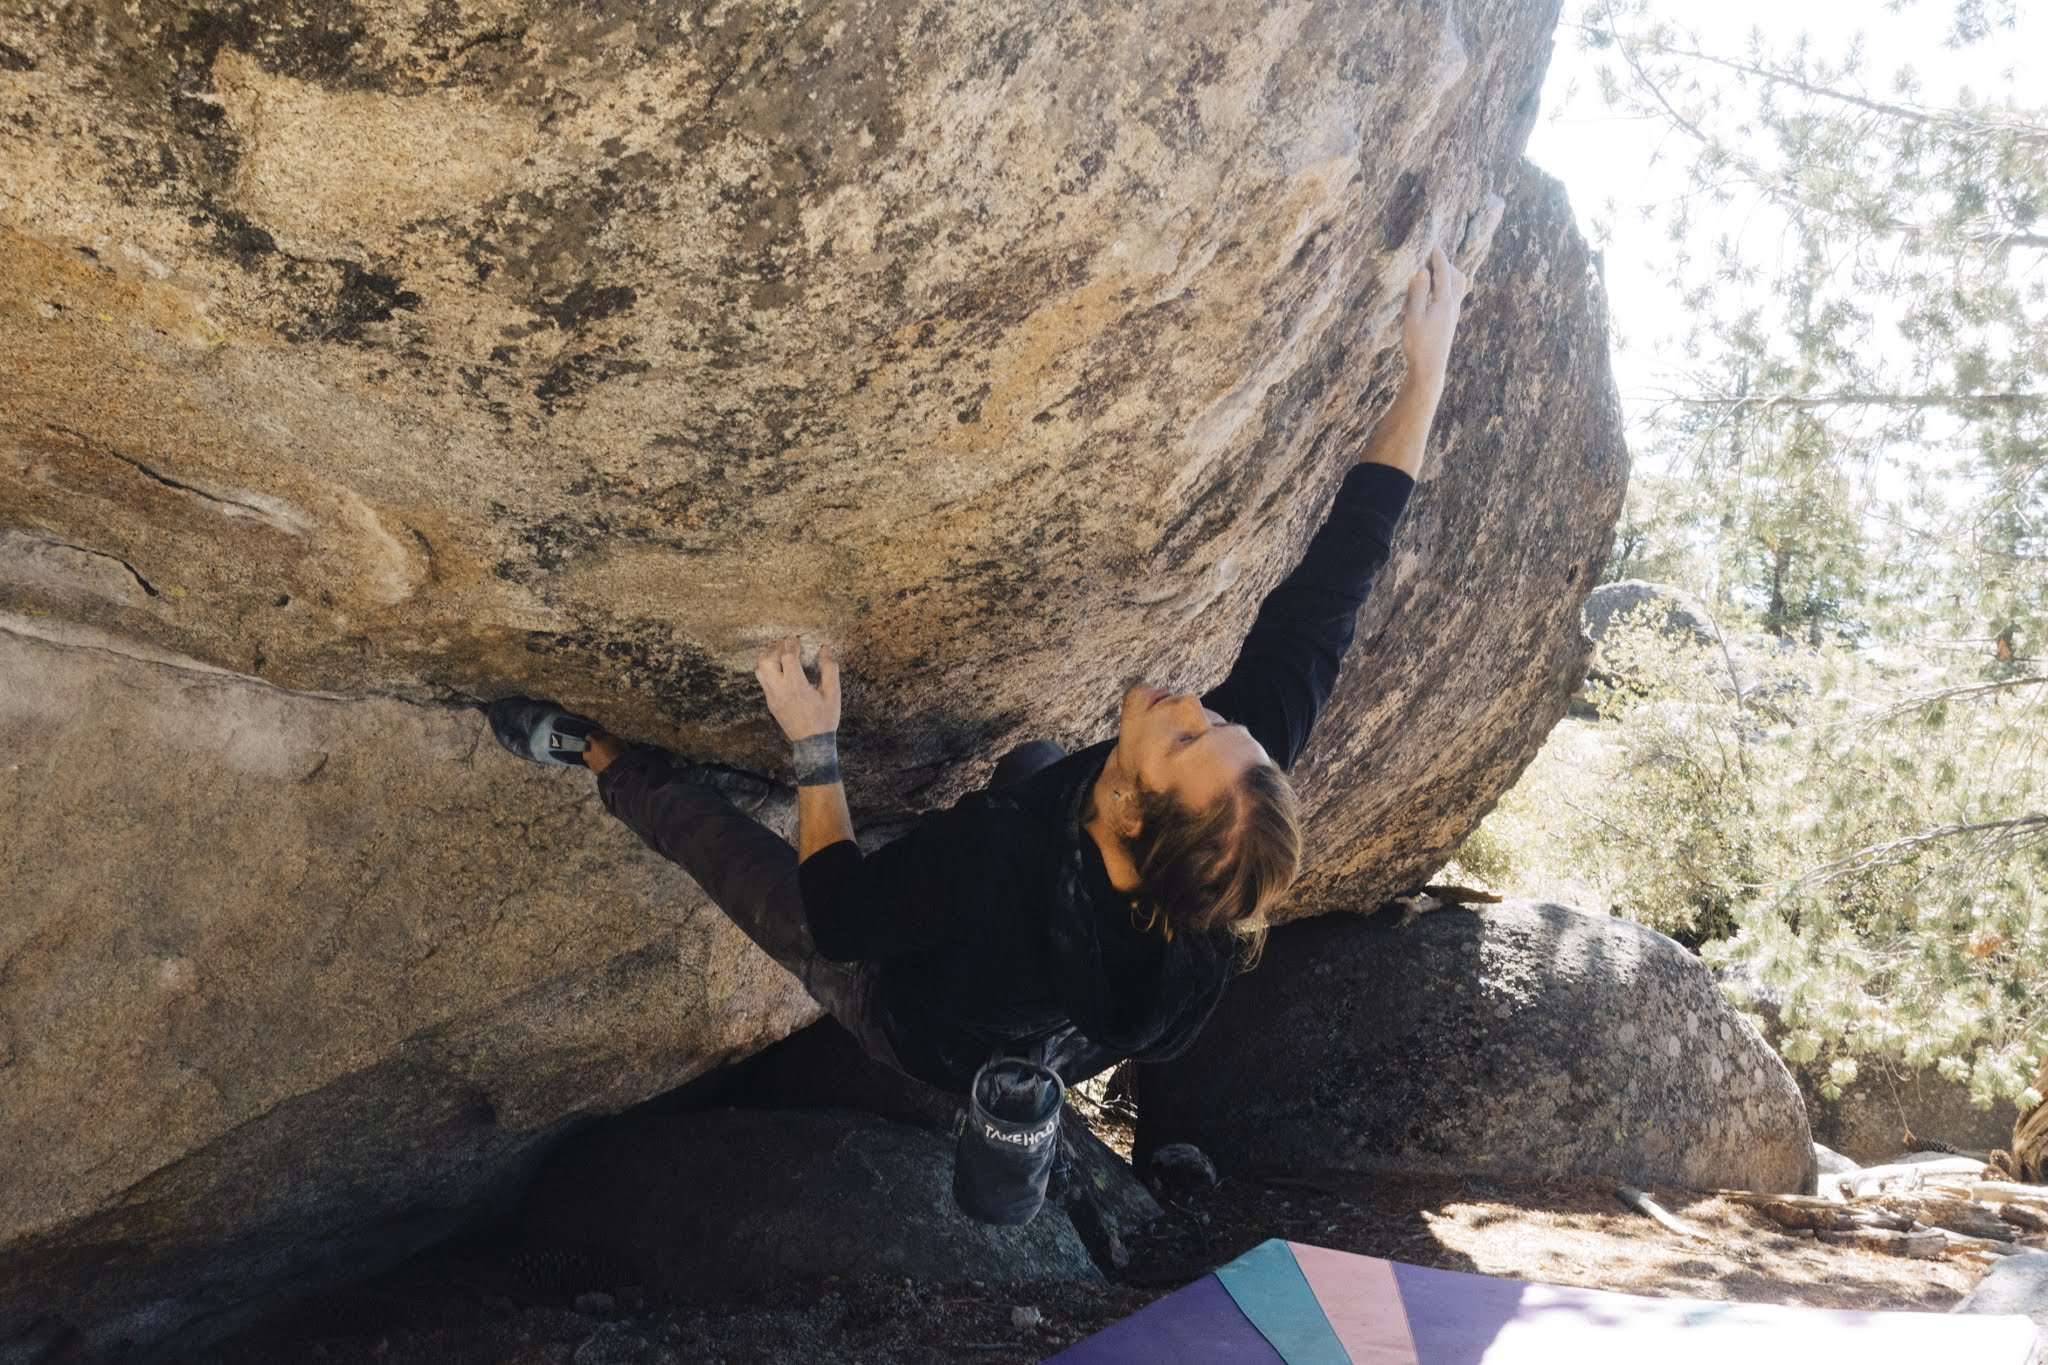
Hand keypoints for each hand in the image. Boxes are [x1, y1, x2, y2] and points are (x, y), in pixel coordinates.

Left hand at [755, 636, 840, 741]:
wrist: (812, 743)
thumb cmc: (825, 718)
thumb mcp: (833, 693)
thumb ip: (829, 668)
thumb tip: (825, 649)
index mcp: (796, 686)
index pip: (787, 657)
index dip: (791, 643)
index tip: (796, 638)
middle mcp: (780, 690)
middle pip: (767, 660)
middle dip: (775, 648)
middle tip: (785, 642)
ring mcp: (772, 697)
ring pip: (760, 670)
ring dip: (767, 657)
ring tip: (778, 651)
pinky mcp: (770, 703)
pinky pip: (762, 680)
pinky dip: (766, 668)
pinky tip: (777, 666)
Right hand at [1401, 244, 1468, 395]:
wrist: (1430, 368)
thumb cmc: (1418, 344)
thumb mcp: (1413, 317)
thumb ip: (1418, 293)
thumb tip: (1422, 272)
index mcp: (1444, 302)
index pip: (1444, 273)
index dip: (1439, 258)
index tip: (1434, 245)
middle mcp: (1453, 306)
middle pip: (1457, 278)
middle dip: (1447, 265)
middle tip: (1433, 258)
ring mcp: (1453, 315)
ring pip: (1458, 288)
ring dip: (1449, 276)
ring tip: (1435, 273)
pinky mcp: (1450, 322)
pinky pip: (1453, 297)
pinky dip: (1447, 287)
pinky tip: (1436, 293)